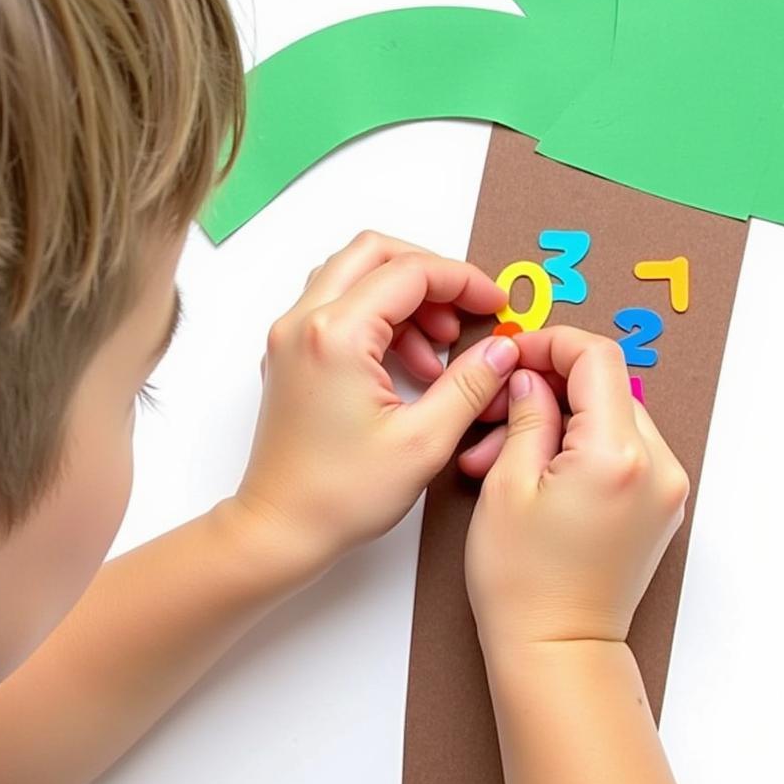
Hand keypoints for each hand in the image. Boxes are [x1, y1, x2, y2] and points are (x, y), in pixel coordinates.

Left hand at [234, 231, 517, 568]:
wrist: (280, 529)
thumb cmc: (340, 495)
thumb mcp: (424, 441)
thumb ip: (471, 384)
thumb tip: (503, 348)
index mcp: (335, 335)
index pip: (409, 272)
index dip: (463, 281)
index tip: (495, 306)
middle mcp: (302, 323)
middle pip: (373, 254)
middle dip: (429, 274)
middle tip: (466, 311)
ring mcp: (290, 337)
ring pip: (352, 278)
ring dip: (402, 298)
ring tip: (441, 350)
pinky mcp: (289, 356)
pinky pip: (336, 310)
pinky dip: (378, 320)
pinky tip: (411, 367)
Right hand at [464, 326, 690, 653]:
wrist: (555, 648)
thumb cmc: (523, 581)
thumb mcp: (506, 484)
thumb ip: (526, 416)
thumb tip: (530, 379)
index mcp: (617, 454)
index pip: (596, 358)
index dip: (549, 345)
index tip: (514, 356)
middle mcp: (657, 466)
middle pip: (603, 387)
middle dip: (544, 390)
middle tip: (494, 415)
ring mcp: (664, 489)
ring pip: (609, 419)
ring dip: (556, 421)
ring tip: (499, 457)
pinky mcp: (658, 507)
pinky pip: (620, 451)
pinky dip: (576, 447)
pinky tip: (532, 472)